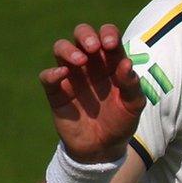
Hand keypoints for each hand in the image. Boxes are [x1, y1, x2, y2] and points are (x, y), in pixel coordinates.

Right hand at [40, 23, 145, 162]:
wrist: (103, 148)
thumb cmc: (121, 122)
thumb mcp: (133, 105)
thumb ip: (131, 84)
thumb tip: (126, 63)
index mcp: (111, 62)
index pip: (108, 36)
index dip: (108, 34)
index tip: (111, 45)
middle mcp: (90, 64)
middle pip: (81, 34)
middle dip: (85, 35)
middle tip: (93, 48)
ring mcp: (72, 76)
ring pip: (61, 48)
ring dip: (68, 49)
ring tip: (81, 61)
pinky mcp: (57, 92)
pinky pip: (48, 76)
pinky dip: (52, 72)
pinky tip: (63, 75)